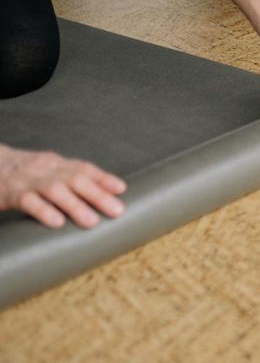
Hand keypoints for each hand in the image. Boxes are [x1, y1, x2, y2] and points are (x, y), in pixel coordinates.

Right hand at [0, 144, 125, 228]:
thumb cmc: (21, 174)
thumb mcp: (46, 171)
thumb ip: (68, 179)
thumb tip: (101, 194)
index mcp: (56, 163)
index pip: (84, 168)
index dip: (103, 178)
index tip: (122, 189)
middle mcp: (46, 169)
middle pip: (76, 179)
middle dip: (98, 195)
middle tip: (117, 211)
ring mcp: (28, 180)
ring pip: (55, 189)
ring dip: (76, 205)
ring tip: (92, 222)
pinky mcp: (11, 193)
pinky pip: (28, 201)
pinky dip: (44, 211)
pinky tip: (56, 222)